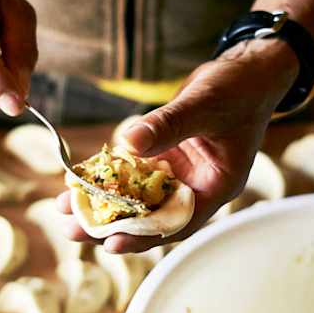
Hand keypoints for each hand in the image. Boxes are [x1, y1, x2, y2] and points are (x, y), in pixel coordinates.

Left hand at [56, 38, 298, 252]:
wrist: (246, 70)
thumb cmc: (239, 88)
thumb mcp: (205, 104)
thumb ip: (169, 125)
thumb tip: (129, 142)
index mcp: (216, 186)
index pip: (178, 221)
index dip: (144, 235)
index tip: (110, 242)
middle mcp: (196, 186)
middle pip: (152, 216)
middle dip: (112, 224)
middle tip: (72, 229)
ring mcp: (179, 173)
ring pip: (139, 197)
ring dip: (105, 203)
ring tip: (66, 208)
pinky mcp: (166, 156)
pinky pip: (134, 173)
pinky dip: (109, 177)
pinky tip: (79, 179)